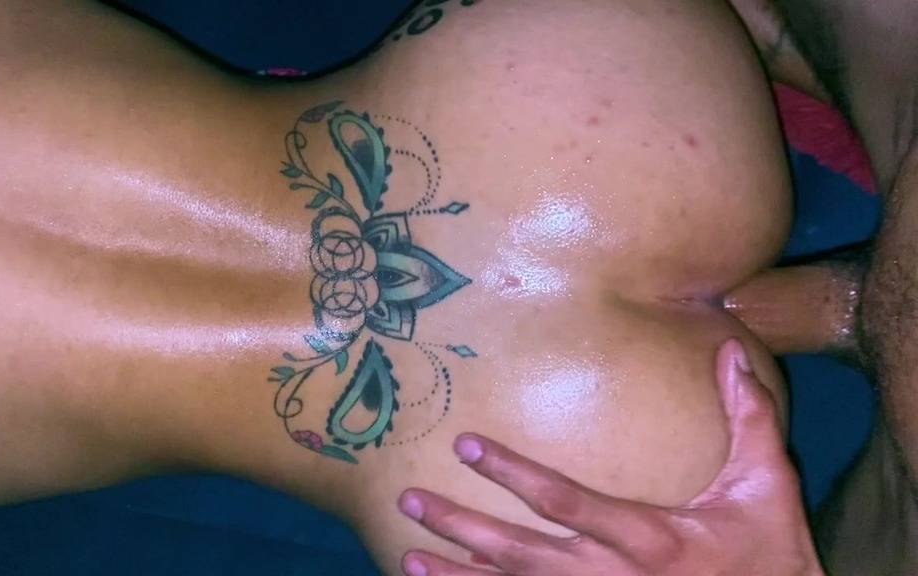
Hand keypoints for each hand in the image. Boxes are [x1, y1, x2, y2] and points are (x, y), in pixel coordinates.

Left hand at [397, 339, 824, 574]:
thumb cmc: (770, 555)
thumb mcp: (767, 485)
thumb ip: (751, 418)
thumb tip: (732, 351)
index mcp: (651, 538)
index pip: (566, 501)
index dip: (512, 473)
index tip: (466, 447)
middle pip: (522, 554)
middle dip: (462, 528)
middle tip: (411, 502)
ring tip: (409, 557)